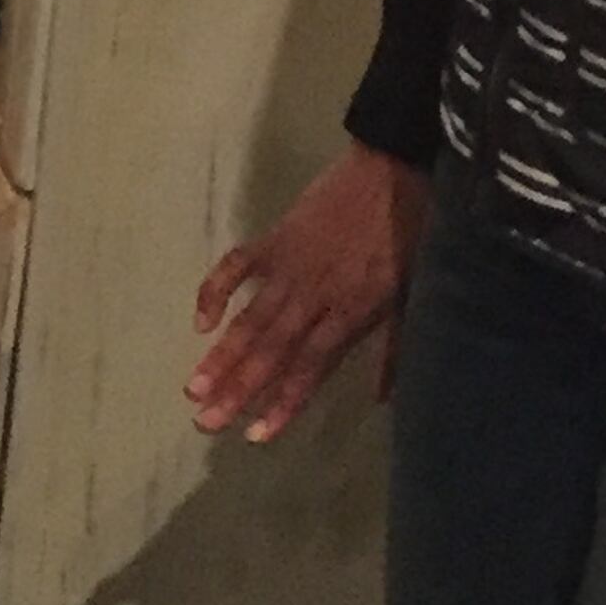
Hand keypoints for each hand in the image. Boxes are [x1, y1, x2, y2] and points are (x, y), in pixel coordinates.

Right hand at [190, 145, 428, 442]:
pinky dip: (215, 291)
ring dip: (221, 355)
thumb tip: (383, 400)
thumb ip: (394, 348)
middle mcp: (313, 296)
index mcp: (350, 313)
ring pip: (250, 319)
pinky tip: (200, 322)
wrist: (396, 168)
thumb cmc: (412, 235)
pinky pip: (235, 267)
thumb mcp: (412, 295)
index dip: (282, 402)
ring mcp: (288, 266)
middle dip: (238, 389)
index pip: (309, 368)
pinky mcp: (273, 239)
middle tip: (205, 421)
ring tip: (192, 388)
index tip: (255, 435)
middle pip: (271, 350)